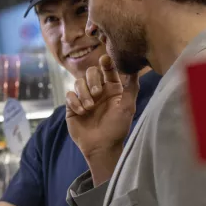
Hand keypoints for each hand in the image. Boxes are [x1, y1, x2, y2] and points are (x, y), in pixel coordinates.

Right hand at [66, 55, 138, 183]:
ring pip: (78, 83)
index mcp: (112, 89)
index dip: (106, 63)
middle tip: (98, 94)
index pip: (108, 70)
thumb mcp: (127, 107)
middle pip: (90, 72)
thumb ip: (131, 88)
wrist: (101, 146)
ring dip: (84, 94)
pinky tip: (81, 112)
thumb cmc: (117, 128)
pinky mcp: (72, 106)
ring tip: (89, 108)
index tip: (105, 59)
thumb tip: (135, 69)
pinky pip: (69, 95)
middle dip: (92, 80)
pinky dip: (75, 102)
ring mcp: (84, 98)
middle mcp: (97, 91)